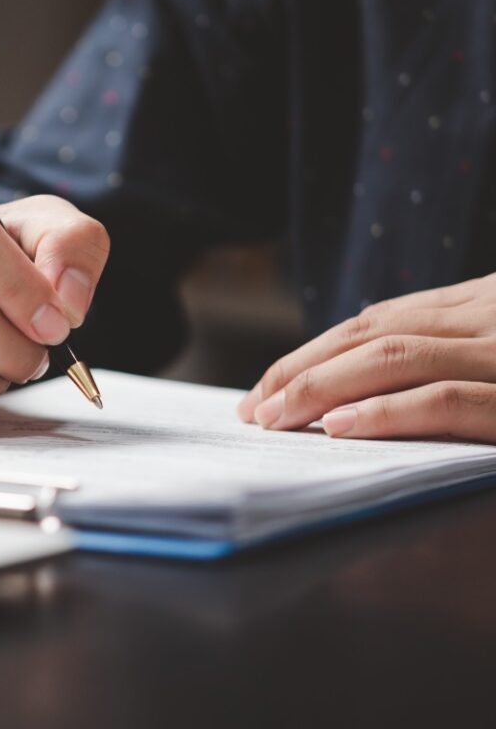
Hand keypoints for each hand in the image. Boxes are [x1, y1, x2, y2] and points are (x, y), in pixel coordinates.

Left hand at [236, 274, 495, 441]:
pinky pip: (445, 399)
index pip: (378, 322)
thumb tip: (361, 390)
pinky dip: (385, 411)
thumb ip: (452, 349)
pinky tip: (338, 426)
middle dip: (303, 370)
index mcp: (482, 302)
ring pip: (395, 356)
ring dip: (324, 387)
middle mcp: (489, 315)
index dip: (314, 355)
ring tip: (276, 418)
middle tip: (255, 410)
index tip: (267, 389)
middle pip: (372, 334)